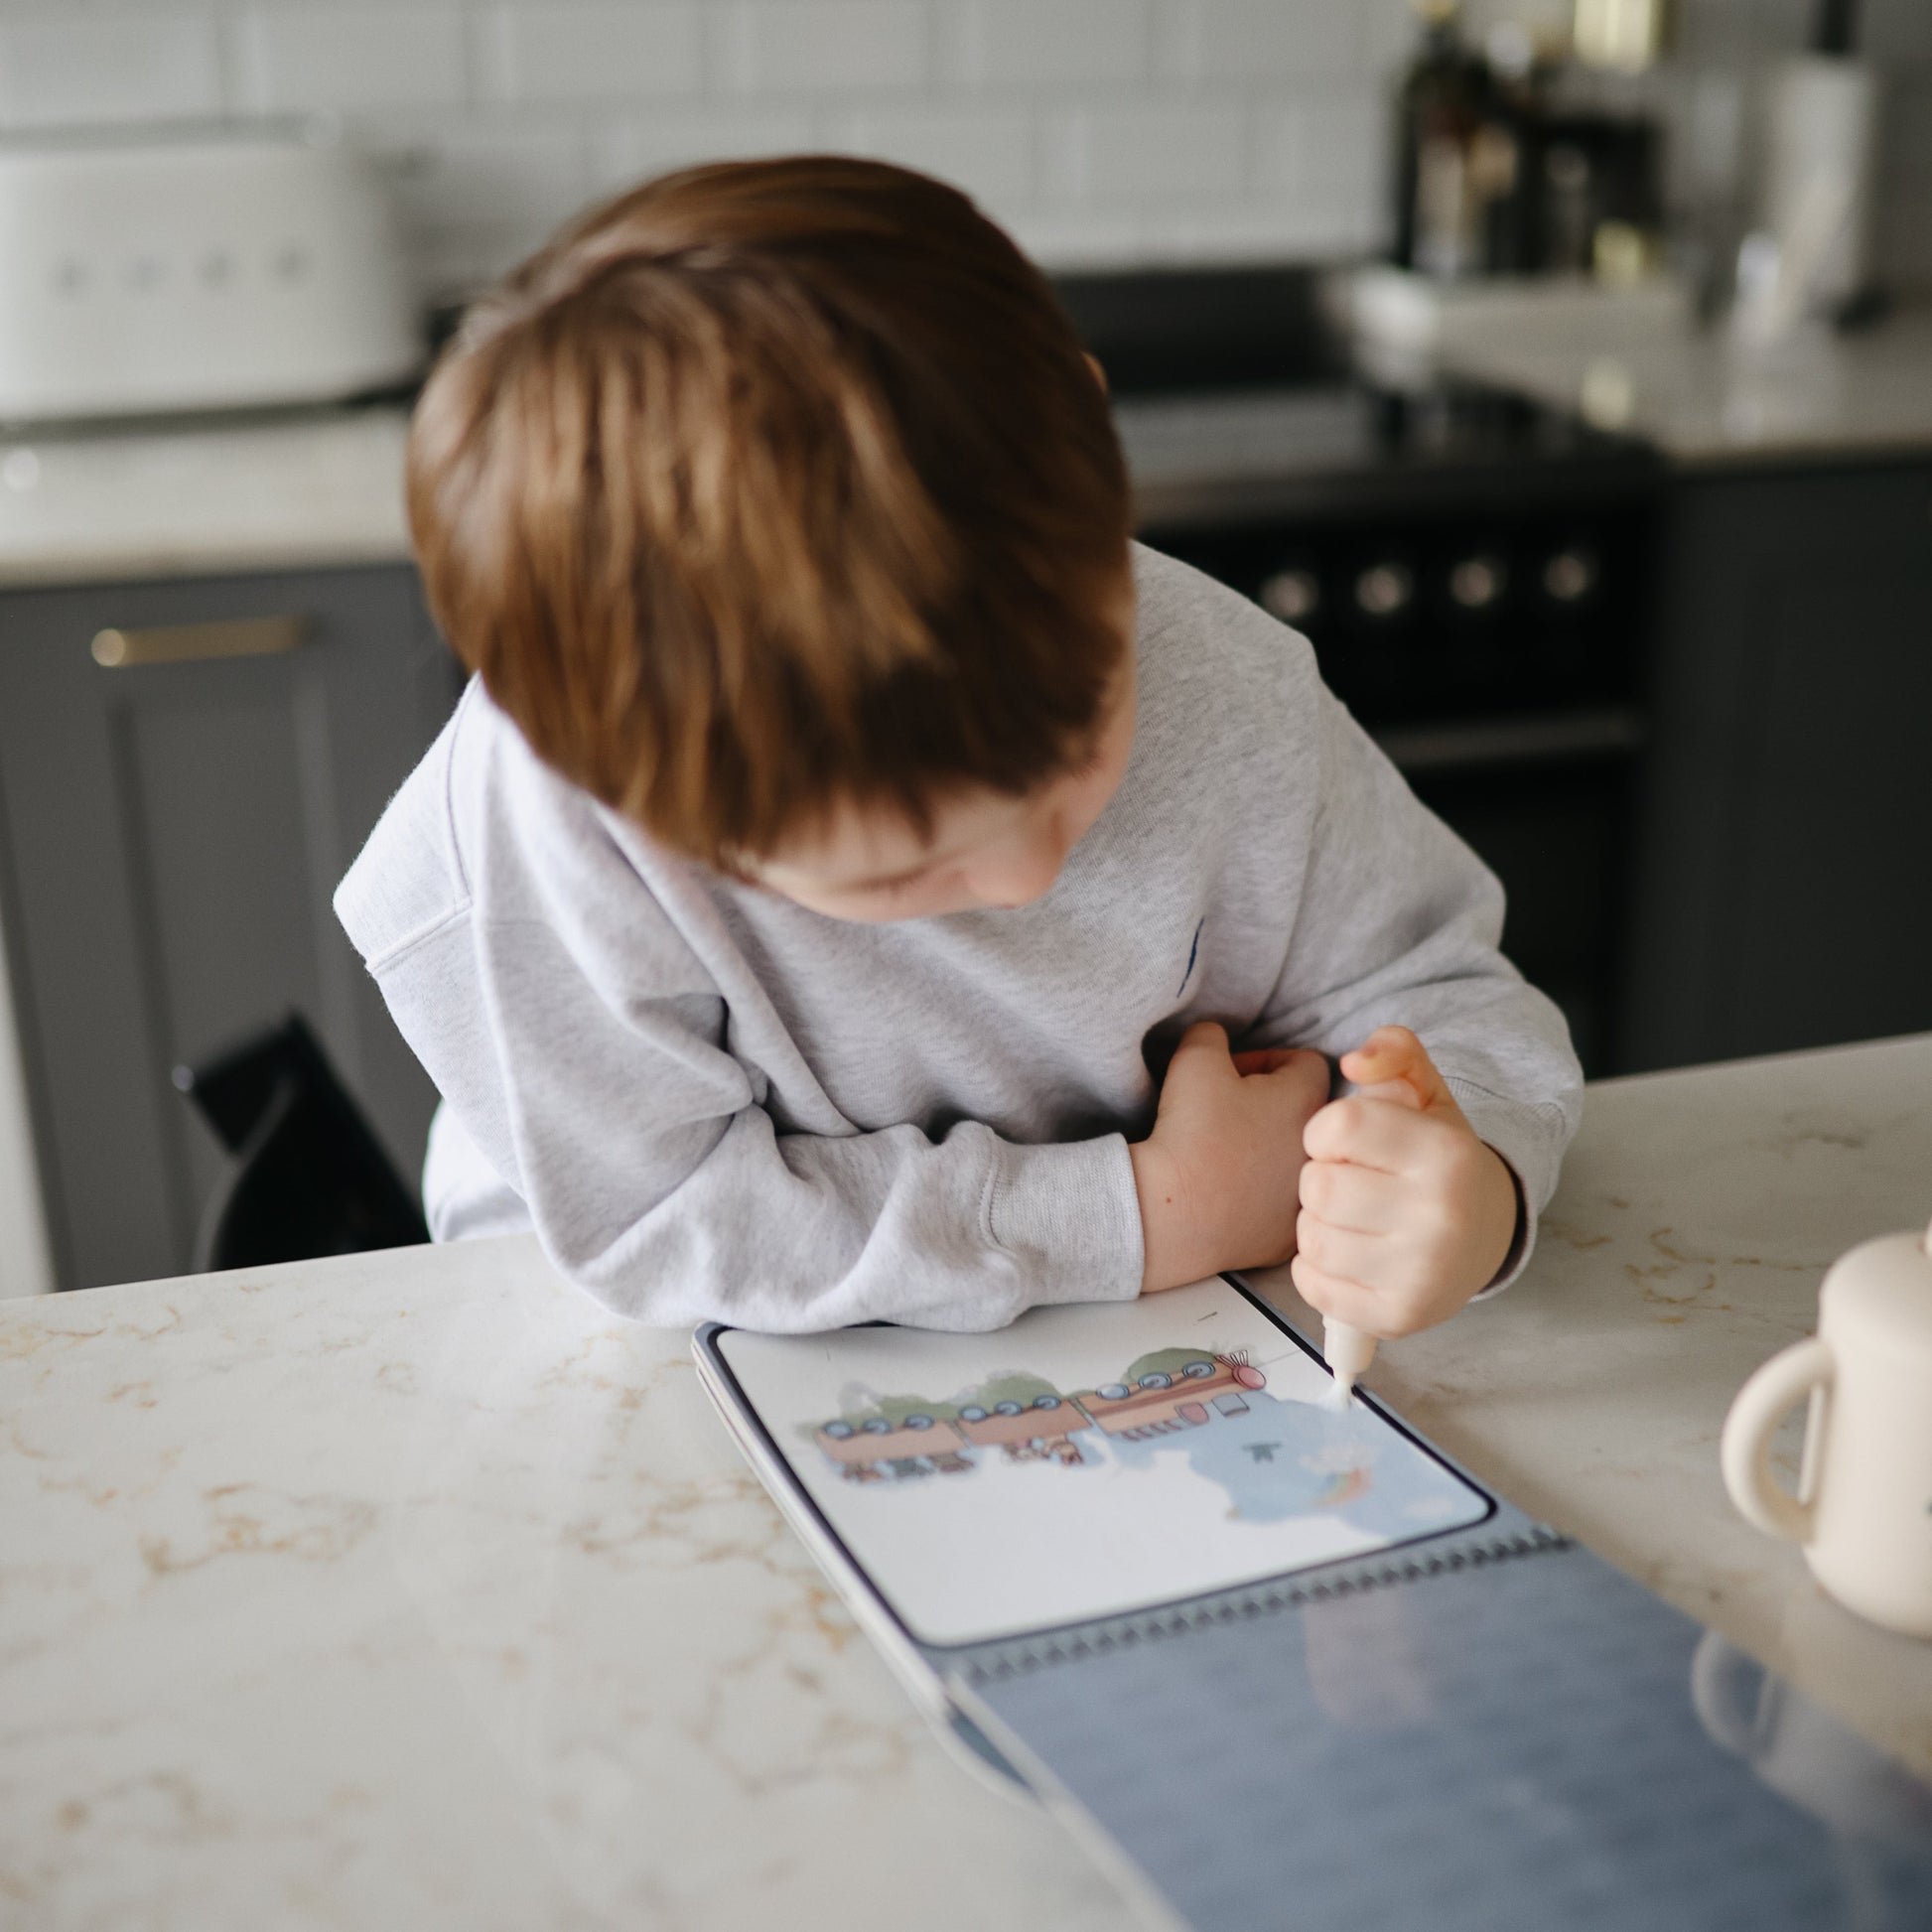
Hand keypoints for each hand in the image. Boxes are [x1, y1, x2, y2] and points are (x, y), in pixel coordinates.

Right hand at [1130, 1021, 1330, 1292]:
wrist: (1171, 1212)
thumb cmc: (1189, 1131)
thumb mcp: (1194, 1060)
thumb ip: (1212, 1034)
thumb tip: (1216, 1038)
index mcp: (1308, 1100)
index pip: (1307, 1062)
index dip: (1268, 1060)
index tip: (1233, 1074)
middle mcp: (1321, 1151)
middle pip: (1306, 1113)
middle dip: (1271, 1105)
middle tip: (1229, 1110)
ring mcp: (1307, 1199)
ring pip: (1296, 1162)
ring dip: (1269, 1151)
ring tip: (1227, 1153)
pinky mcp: (1287, 1239)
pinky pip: (1280, 1207)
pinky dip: (1259, 1198)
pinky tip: (1227, 1194)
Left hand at [1291, 1025, 1519, 1338]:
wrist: (1485, 1234)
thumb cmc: (1437, 1158)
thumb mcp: (1426, 1092)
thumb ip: (1394, 1052)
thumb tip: (1355, 1060)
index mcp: (1446, 1153)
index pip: (1337, 1126)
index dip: (1325, 1131)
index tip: (1344, 1141)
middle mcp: (1440, 1216)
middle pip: (1319, 1187)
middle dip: (1321, 1179)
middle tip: (1351, 1183)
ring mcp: (1421, 1274)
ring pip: (1311, 1238)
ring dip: (1317, 1223)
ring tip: (1352, 1218)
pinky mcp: (1398, 1317)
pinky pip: (1312, 1284)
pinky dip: (1316, 1267)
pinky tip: (1349, 1253)